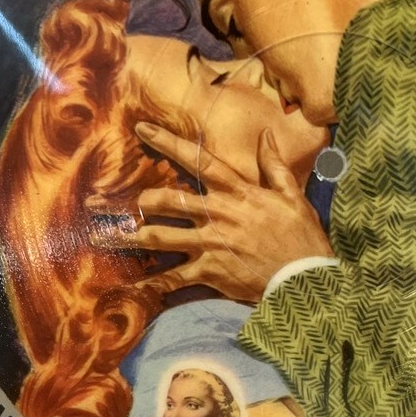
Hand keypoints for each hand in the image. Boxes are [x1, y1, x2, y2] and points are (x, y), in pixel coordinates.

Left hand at [88, 122, 332, 303]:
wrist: (305, 277)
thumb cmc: (301, 235)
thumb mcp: (292, 195)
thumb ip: (275, 165)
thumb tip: (266, 135)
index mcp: (237, 192)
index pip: (198, 161)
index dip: (168, 143)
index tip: (142, 129)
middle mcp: (218, 214)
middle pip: (168, 201)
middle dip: (142, 200)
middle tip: (121, 201)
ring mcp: (211, 243)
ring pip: (161, 236)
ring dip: (133, 237)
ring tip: (110, 237)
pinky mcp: (210, 272)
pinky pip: (174, 278)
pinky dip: (154, 284)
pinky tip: (136, 287)